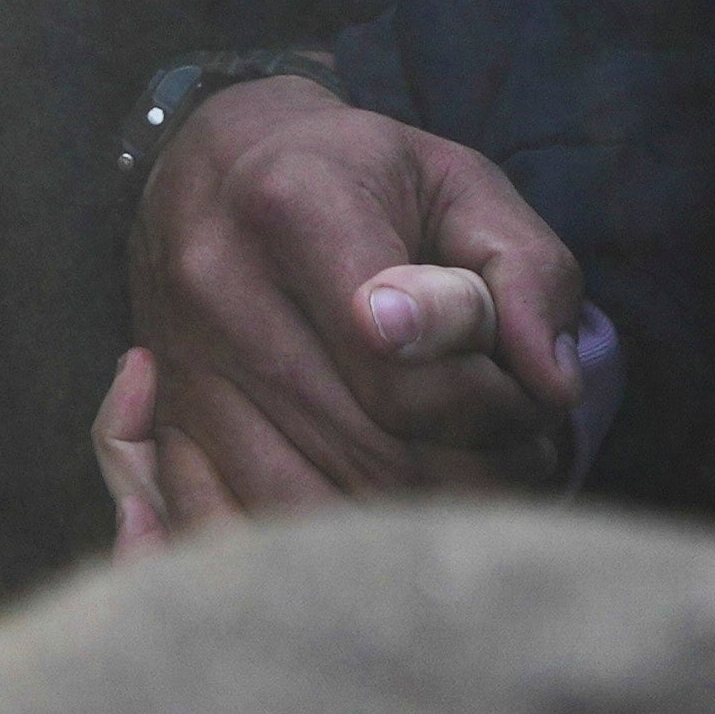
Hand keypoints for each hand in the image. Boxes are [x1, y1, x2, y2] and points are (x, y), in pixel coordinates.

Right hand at [123, 75, 588, 524]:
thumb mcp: (462, 185)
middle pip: (363, 451)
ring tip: (462, 494)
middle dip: (469, 477)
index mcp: (297, 212)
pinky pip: (221, 526)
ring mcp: (181, 367)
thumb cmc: (360, 175)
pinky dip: (305, 549)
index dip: (492, 410)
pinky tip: (368, 532)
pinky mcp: (164, 421)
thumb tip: (550, 384)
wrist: (216, 164)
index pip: (404, 374)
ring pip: (301, 506)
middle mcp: (219, 292)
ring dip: (402, 527)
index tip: (530, 399)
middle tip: (519, 460)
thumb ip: (528, 271)